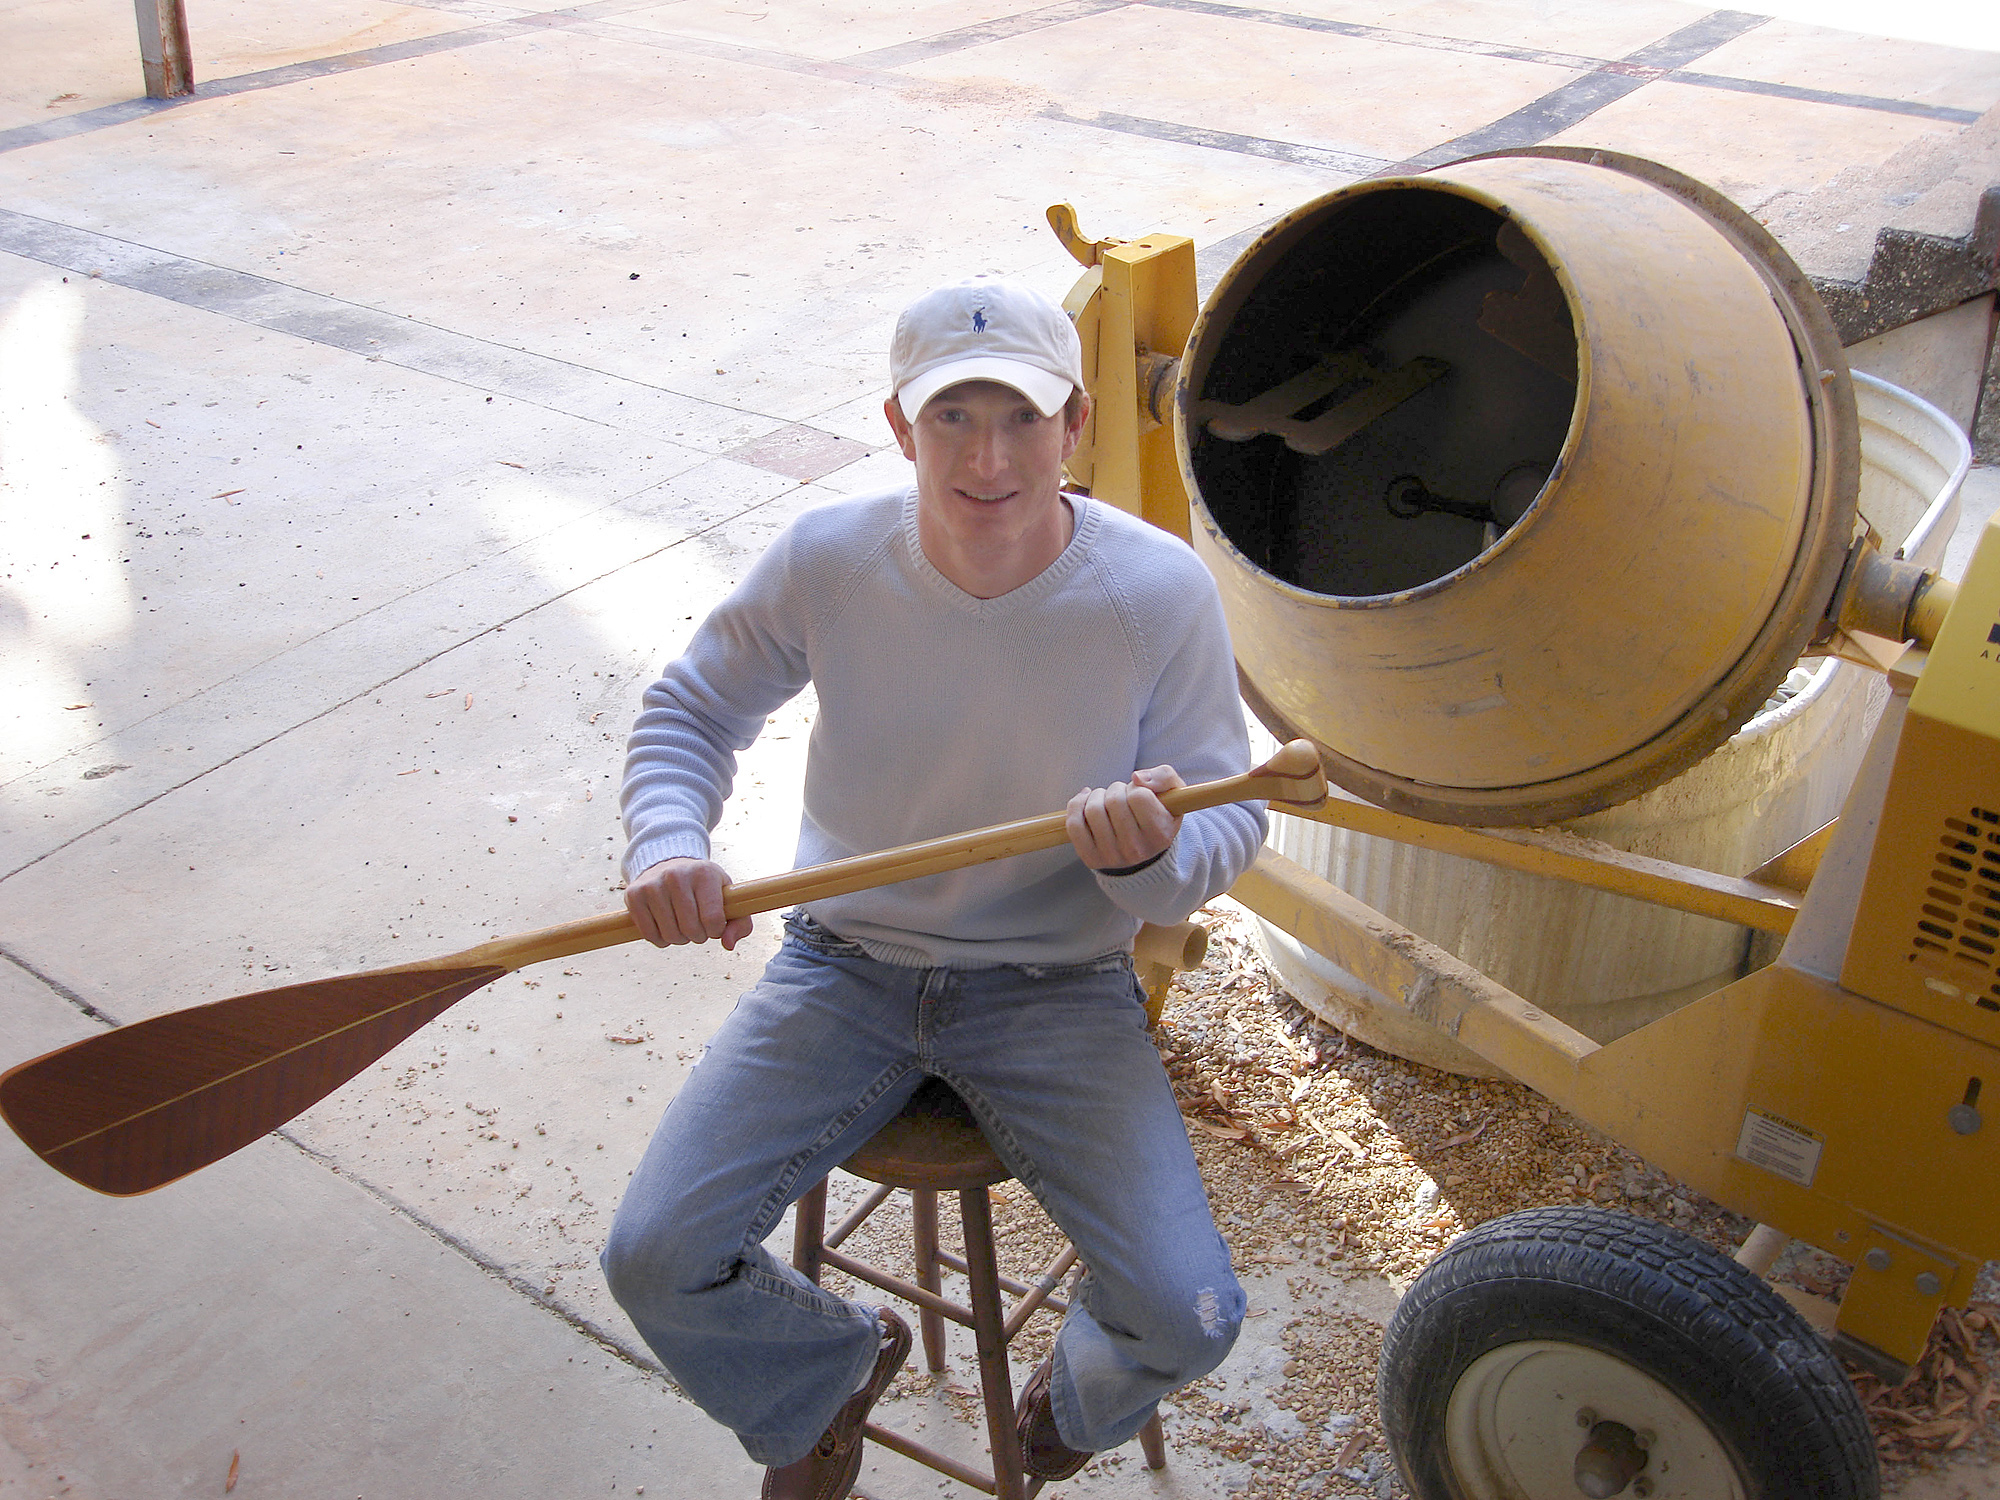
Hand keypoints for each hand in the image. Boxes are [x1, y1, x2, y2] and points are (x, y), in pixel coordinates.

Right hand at [624, 857, 752, 948]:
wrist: (668, 865)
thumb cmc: (704, 888)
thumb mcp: (727, 899)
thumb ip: (740, 924)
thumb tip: (728, 945)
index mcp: (704, 874)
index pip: (713, 920)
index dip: (715, 931)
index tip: (714, 924)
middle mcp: (676, 876)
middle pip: (691, 930)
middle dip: (697, 935)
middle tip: (696, 923)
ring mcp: (652, 885)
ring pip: (670, 935)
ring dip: (678, 938)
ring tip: (681, 923)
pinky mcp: (634, 895)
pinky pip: (649, 935)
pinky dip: (659, 939)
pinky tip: (664, 925)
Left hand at [1066, 765, 1185, 871]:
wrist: (1143, 845)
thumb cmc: (1158, 812)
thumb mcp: (1173, 791)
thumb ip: (1163, 777)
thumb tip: (1136, 778)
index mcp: (1160, 835)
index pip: (1139, 796)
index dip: (1136, 788)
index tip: (1139, 794)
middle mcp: (1137, 850)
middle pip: (1114, 801)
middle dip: (1115, 790)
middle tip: (1122, 797)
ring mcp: (1112, 857)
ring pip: (1092, 811)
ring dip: (1097, 796)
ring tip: (1107, 801)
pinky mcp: (1091, 859)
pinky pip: (1074, 825)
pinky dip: (1077, 806)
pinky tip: (1086, 801)